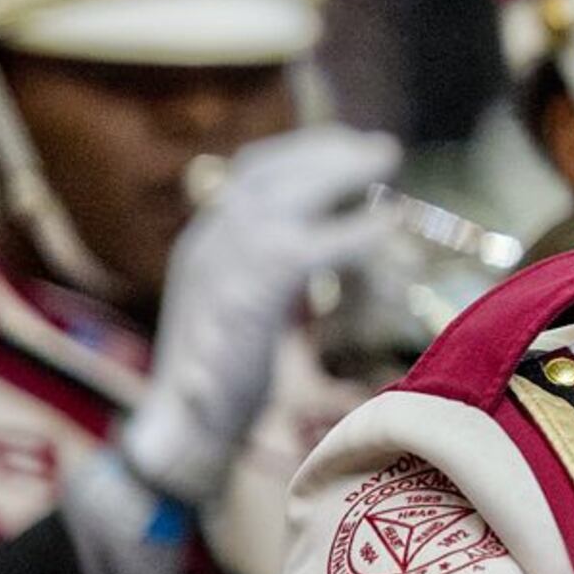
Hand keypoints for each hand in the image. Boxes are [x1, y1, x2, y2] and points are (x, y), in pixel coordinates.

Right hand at [121, 126, 400, 504]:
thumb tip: (321, 242)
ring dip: (340, 172)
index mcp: (204, 241)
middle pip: (269, 172)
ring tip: (387, 161)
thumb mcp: (245, 305)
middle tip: (380, 147)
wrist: (185, 429)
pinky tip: (387, 224)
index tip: (347, 143)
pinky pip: (308, 248)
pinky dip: (353, 232)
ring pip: (286, 195)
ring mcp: (222, 265)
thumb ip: (273, 270)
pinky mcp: (247, 298)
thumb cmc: (225, 376)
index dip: (301, 152)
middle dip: (327, 151)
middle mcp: (207, 242)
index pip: (251, 173)